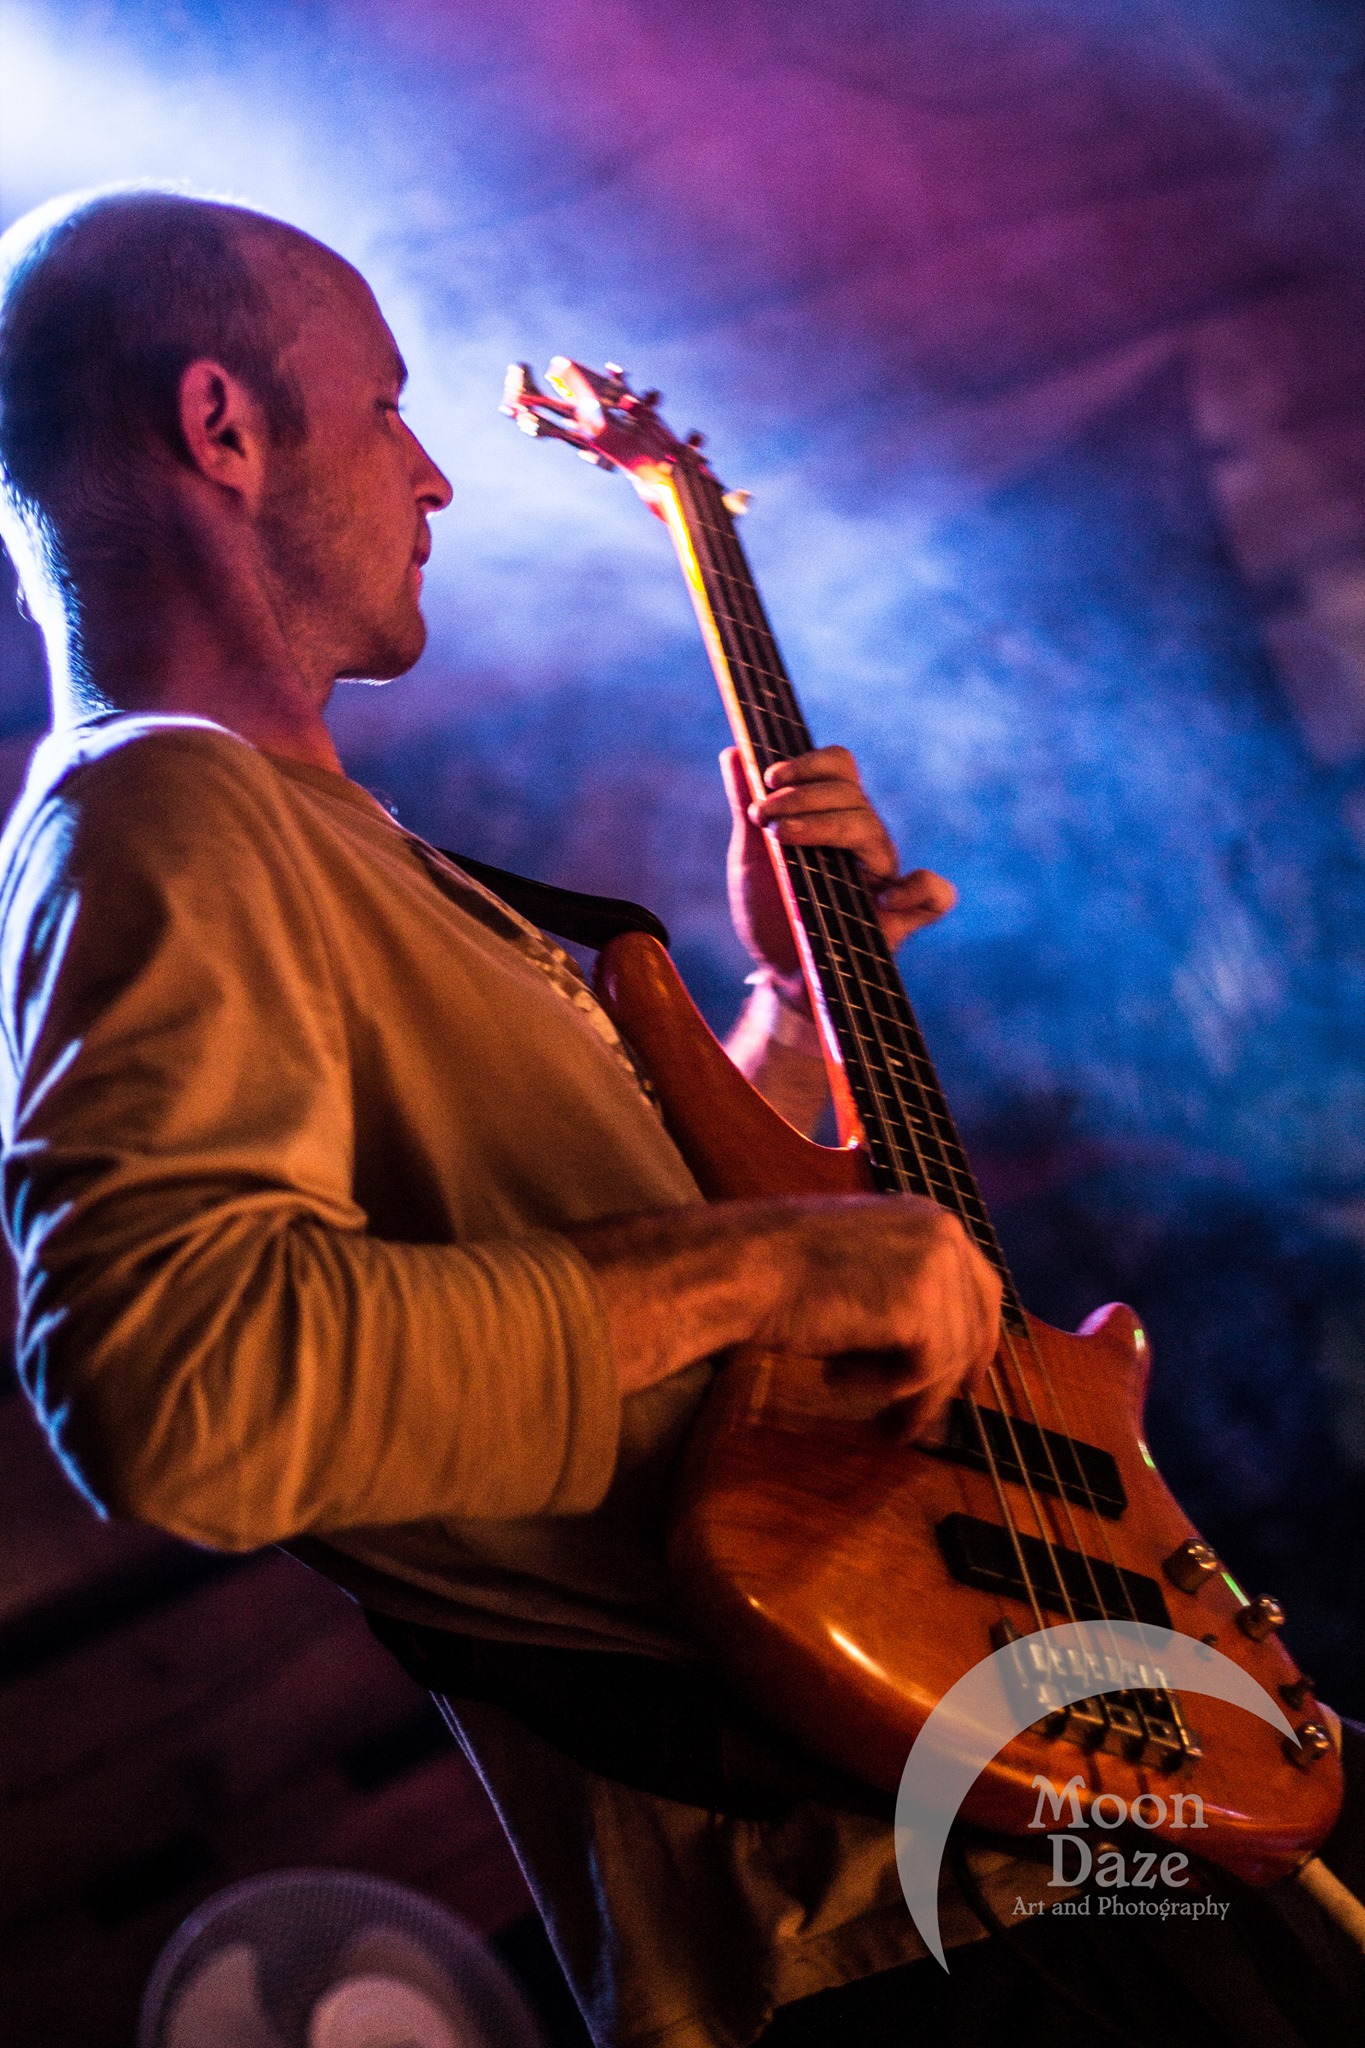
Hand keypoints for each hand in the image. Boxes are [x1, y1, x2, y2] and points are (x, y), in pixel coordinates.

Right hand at [568, 1192, 1000, 1438]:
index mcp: (929, 1215)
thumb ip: (901, 1287)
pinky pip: (925, 1375)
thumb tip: (938, 1353)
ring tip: (860, 1405)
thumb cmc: (778, 1267)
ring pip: (949, 1359)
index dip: (979, 1338)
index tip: (966, 1381)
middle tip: (919, 1418)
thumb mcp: (858, 1262)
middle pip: (974, 1326)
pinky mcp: (920, 1309)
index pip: (982, 1286)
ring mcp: (936, 1268)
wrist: (742, 1264)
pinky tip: (835, 1380)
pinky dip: (883, 1392)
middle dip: (951, 1379)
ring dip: (905, 1395)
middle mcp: (944, 1233)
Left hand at [721, 745, 954, 992]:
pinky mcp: (899, 922)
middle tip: (760, 816)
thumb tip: (735, 752)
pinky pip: (935, 895)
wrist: (777, 977)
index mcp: (835, 821)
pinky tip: (880, 900)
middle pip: (852, 795)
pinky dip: (917, 889)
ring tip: (780, 839)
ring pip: (873, 831)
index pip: (841, 770)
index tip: (772, 779)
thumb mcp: (751, 858)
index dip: (811, 764)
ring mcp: (883, 880)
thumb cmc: (772, 915)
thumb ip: (747, 806)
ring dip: (821, 825)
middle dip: (801, 796)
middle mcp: (863, 844)